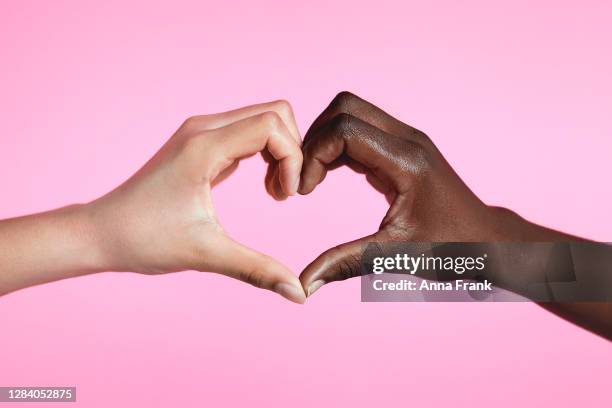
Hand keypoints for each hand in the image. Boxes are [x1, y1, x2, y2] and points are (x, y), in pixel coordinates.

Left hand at [88, 100, 305, 302]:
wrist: (102, 232)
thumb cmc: (144, 239)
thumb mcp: (206, 254)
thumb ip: (257, 270)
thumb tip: (299, 294)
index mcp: (204, 146)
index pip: (271, 124)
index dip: (292, 157)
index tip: (286, 196)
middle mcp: (204, 128)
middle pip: (274, 113)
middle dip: (292, 150)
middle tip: (285, 193)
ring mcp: (202, 133)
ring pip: (264, 119)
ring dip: (281, 152)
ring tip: (275, 192)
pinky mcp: (202, 143)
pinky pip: (249, 132)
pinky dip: (266, 155)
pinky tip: (263, 186)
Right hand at [297, 91, 557, 295]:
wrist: (487, 240)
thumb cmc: (452, 248)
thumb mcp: (396, 255)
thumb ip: (345, 264)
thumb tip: (303, 284)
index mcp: (407, 161)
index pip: (345, 130)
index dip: (314, 156)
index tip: (304, 192)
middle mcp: (407, 140)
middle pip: (344, 107)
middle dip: (314, 139)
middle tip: (304, 179)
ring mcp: (405, 140)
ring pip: (350, 113)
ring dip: (323, 140)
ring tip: (312, 179)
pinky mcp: (401, 148)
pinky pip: (359, 130)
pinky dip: (336, 147)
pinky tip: (328, 177)